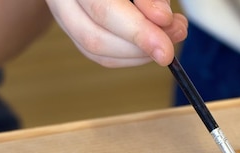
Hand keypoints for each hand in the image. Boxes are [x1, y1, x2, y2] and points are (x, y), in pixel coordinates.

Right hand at [45, 0, 186, 66]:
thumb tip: (162, 20)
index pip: (104, 10)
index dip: (139, 32)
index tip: (166, 49)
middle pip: (95, 37)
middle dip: (141, 47)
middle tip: (176, 35)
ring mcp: (63, 15)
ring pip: (96, 51)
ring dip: (139, 54)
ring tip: (168, 36)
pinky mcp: (73, 29)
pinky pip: (100, 54)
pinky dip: (130, 55)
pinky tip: (151, 44)